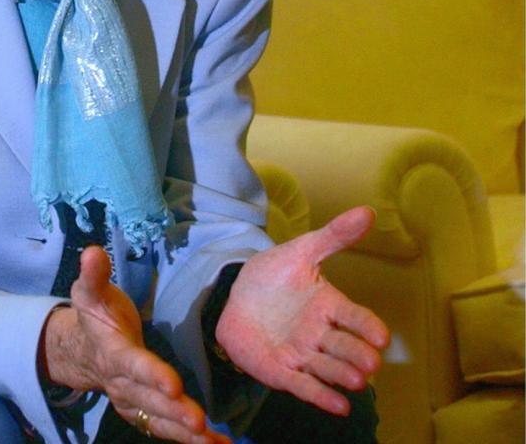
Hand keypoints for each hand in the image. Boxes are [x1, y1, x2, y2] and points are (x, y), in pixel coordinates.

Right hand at [42, 246, 228, 443]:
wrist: (81, 349)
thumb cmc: (95, 314)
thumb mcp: (89, 291)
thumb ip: (94, 275)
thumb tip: (92, 252)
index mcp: (111, 352)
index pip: (131, 365)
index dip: (150, 375)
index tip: (172, 385)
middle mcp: (122, 383)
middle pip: (149, 400)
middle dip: (174, 412)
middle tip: (199, 422)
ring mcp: (133, 402)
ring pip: (160, 420)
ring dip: (186, 433)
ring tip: (215, 442)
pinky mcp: (144, 412)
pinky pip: (167, 428)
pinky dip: (192, 440)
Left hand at [215, 206, 389, 415]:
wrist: (235, 296)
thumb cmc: (274, 276)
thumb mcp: (300, 251)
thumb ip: (333, 236)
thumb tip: (368, 212)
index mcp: (328, 305)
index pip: (354, 317)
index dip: (368, 326)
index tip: (382, 335)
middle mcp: (320, 334)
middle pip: (344, 347)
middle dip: (358, 356)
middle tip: (371, 364)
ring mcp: (302, 355)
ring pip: (327, 368)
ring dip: (342, 376)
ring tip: (357, 382)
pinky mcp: (282, 372)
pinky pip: (304, 386)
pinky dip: (320, 396)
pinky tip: (339, 406)